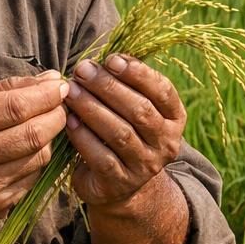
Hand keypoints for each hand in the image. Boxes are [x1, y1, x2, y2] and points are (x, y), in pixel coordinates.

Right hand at [0, 72, 69, 227]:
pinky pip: (32, 178)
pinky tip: (26, 151)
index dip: (46, 94)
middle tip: (61, 104)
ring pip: (39, 158)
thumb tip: (52, 79)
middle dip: (56, 115)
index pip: (15, 107)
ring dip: (49, 138)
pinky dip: (36, 160)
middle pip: (34, 135)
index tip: (60, 85)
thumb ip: (6, 88)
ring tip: (42, 125)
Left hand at [64, 54, 185, 209]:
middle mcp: (166, 143)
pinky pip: (101, 157)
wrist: (118, 184)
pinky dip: (84, 137)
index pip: (163, 92)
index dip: (138, 73)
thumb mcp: (132, 108)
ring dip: (92, 108)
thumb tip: (100, 60)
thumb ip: (125, 85)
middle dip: (109, 87)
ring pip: (120, 133)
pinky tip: (70, 120)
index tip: (112, 59)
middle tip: (83, 70)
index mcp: (174, 118)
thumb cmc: (122, 130)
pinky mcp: (120, 183)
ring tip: (71, 91)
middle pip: (140, 110)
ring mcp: (145, 166)